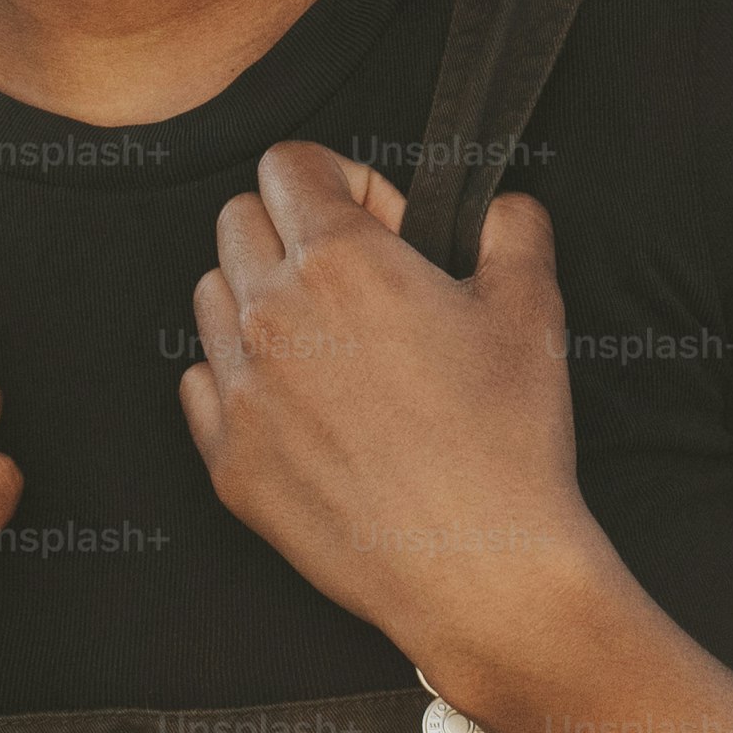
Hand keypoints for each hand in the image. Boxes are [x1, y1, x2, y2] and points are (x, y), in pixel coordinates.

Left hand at [177, 142, 612, 689]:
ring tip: (329, 341)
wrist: (481, 569)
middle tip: (357, 278)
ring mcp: (241, 391)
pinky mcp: (230, 461)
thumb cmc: (508, 439)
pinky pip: (199, 382)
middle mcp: (273, 315)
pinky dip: (237, 376)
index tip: (383, 223)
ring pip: (210, 296)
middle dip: (293, 227)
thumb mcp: (534, 307)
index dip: (344, 179)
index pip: (288, 163)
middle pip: (238, 219)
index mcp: (340, 261)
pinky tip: (299, 400)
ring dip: (258, 296)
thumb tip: (498, 207)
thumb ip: (512, 225)